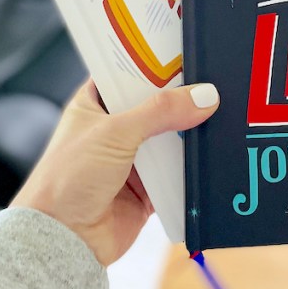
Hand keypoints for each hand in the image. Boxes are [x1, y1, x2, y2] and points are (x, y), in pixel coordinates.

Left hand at [10, 80, 218, 265]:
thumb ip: (160, 111)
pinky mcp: (148, 189)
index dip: (154, 61)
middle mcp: (113, 129)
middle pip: (156, 105)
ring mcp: (132, 159)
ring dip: (190, 133)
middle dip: (182, 99)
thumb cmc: (67, 179)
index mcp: (95, 104)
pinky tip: (214, 153)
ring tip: (224, 113)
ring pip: (171, 138)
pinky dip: (192, 168)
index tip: (187, 48)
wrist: (63, 239)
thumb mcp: (114, 132)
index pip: (128, 72)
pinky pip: (178, 173)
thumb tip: (205, 96)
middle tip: (215, 80)